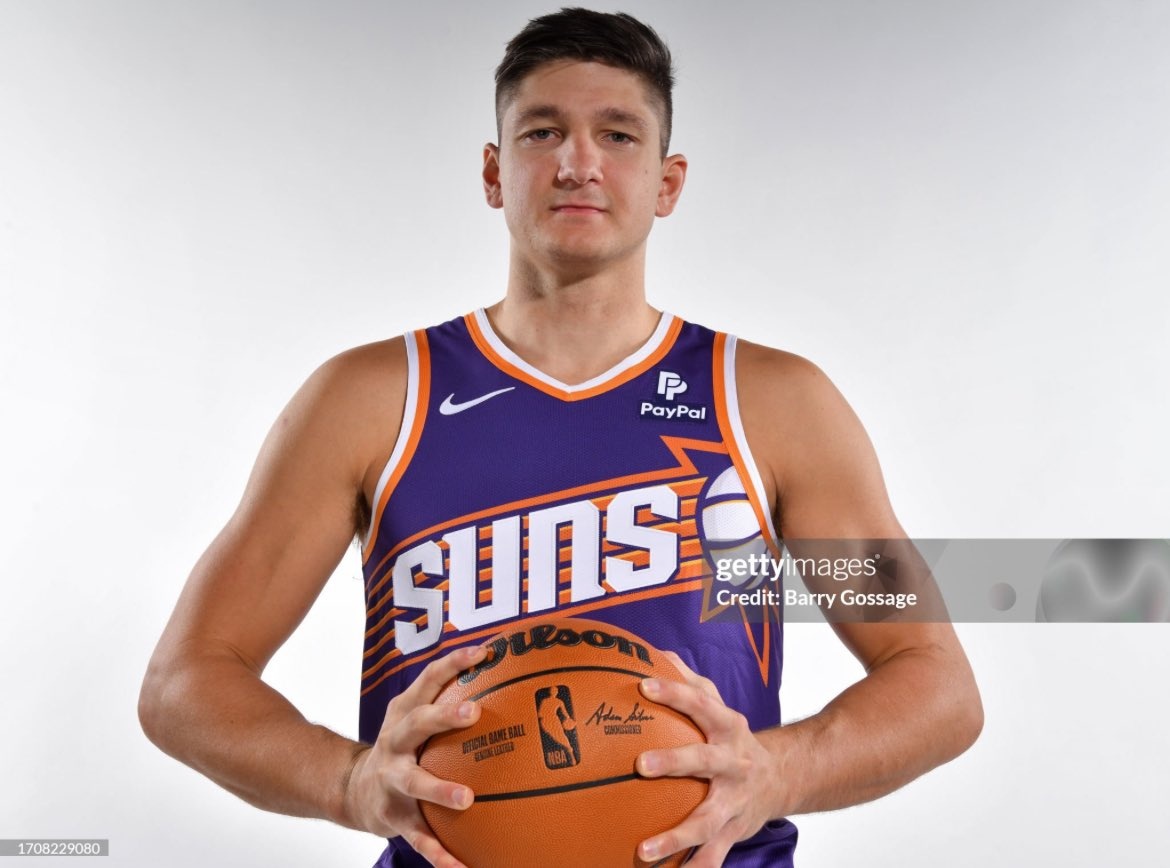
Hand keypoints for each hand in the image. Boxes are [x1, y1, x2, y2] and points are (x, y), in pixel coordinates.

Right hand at [343, 644, 486, 867]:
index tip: (484, 653)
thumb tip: (510, 672)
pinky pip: (419, 838)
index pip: (428, 679)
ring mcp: (392, 780)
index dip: (454, 663)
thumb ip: (453, 697)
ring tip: (467, 798)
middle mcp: (395, 742)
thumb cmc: (405, 745)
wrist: (354, 789)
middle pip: (416, 723)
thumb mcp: (417, 716)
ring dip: (439, 789)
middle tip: (474, 712)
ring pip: (414, 783)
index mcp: (405, 712)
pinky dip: (440, 854)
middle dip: (442, 716)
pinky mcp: (395, 817)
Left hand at [635, 651, 780, 866]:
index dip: (674, 692)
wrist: (783, 777)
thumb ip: (689, 681)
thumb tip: (656, 654)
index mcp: (727, 727)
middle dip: (674, 761)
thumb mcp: (718, 704)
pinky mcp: (733, 831)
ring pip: (707, 820)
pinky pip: (713, 855)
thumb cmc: (732, 736)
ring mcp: (735, 801)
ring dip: (676, 837)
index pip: (700, 703)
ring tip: (643, 850)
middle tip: (640, 764)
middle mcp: (733, 764)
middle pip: (705, 760)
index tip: (643, 685)